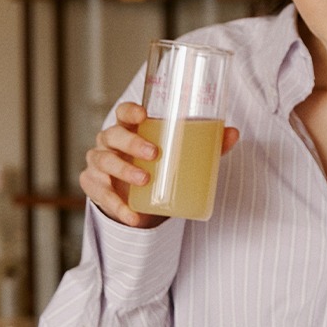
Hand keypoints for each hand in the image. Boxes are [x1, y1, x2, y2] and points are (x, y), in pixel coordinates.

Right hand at [81, 101, 239, 227]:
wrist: (136, 198)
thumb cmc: (155, 167)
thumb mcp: (180, 155)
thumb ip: (205, 144)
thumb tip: (233, 133)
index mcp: (129, 129)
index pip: (123, 113)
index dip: (130, 111)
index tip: (143, 115)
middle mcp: (109, 143)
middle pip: (113, 135)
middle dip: (131, 143)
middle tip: (153, 154)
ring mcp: (99, 164)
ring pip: (104, 162)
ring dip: (123, 171)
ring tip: (145, 180)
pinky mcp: (94, 186)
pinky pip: (101, 195)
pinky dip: (117, 206)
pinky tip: (132, 216)